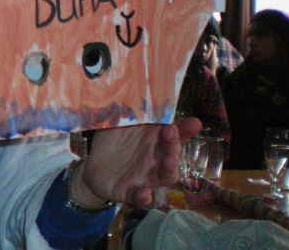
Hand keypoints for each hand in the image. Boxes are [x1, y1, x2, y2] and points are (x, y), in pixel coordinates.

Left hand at [72, 117, 201, 207]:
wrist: (94, 167)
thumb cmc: (113, 142)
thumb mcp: (117, 123)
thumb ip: (124, 110)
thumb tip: (126, 89)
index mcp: (154, 141)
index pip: (175, 134)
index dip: (186, 129)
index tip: (194, 123)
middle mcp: (156, 160)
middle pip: (172, 154)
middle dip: (174, 144)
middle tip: (171, 132)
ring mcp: (146, 178)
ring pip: (164, 177)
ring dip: (168, 169)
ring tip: (168, 160)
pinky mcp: (130, 193)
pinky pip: (139, 198)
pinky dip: (143, 197)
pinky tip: (144, 194)